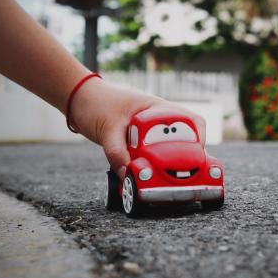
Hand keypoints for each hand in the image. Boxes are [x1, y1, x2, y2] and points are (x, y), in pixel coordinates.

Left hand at [70, 77, 205, 179]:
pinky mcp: (140, 141)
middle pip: (185, 138)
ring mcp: (150, 131)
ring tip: (166, 177)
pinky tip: (148, 176)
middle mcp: (159, 120)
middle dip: (186, 156)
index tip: (195, 157)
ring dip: (169, 162)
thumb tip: (129, 177)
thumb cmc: (96, 103)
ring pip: (169, 148)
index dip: (198, 139)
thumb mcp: (107, 128)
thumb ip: (117, 152)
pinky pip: (153, 154)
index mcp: (158, 109)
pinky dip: (153, 165)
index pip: (191, 121)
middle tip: (181, 173)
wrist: (79, 100)